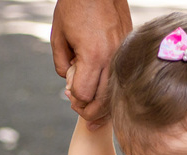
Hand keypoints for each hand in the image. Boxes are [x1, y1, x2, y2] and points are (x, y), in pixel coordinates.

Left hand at [51, 0, 131, 126]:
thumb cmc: (74, 7)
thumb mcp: (58, 37)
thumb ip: (62, 64)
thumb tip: (70, 82)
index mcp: (93, 55)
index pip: (85, 94)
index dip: (75, 99)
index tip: (69, 96)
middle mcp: (111, 58)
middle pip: (103, 100)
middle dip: (90, 111)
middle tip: (81, 113)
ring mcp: (122, 54)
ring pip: (116, 92)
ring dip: (103, 105)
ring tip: (93, 111)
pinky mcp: (128, 49)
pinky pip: (122, 77)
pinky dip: (113, 89)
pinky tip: (105, 93)